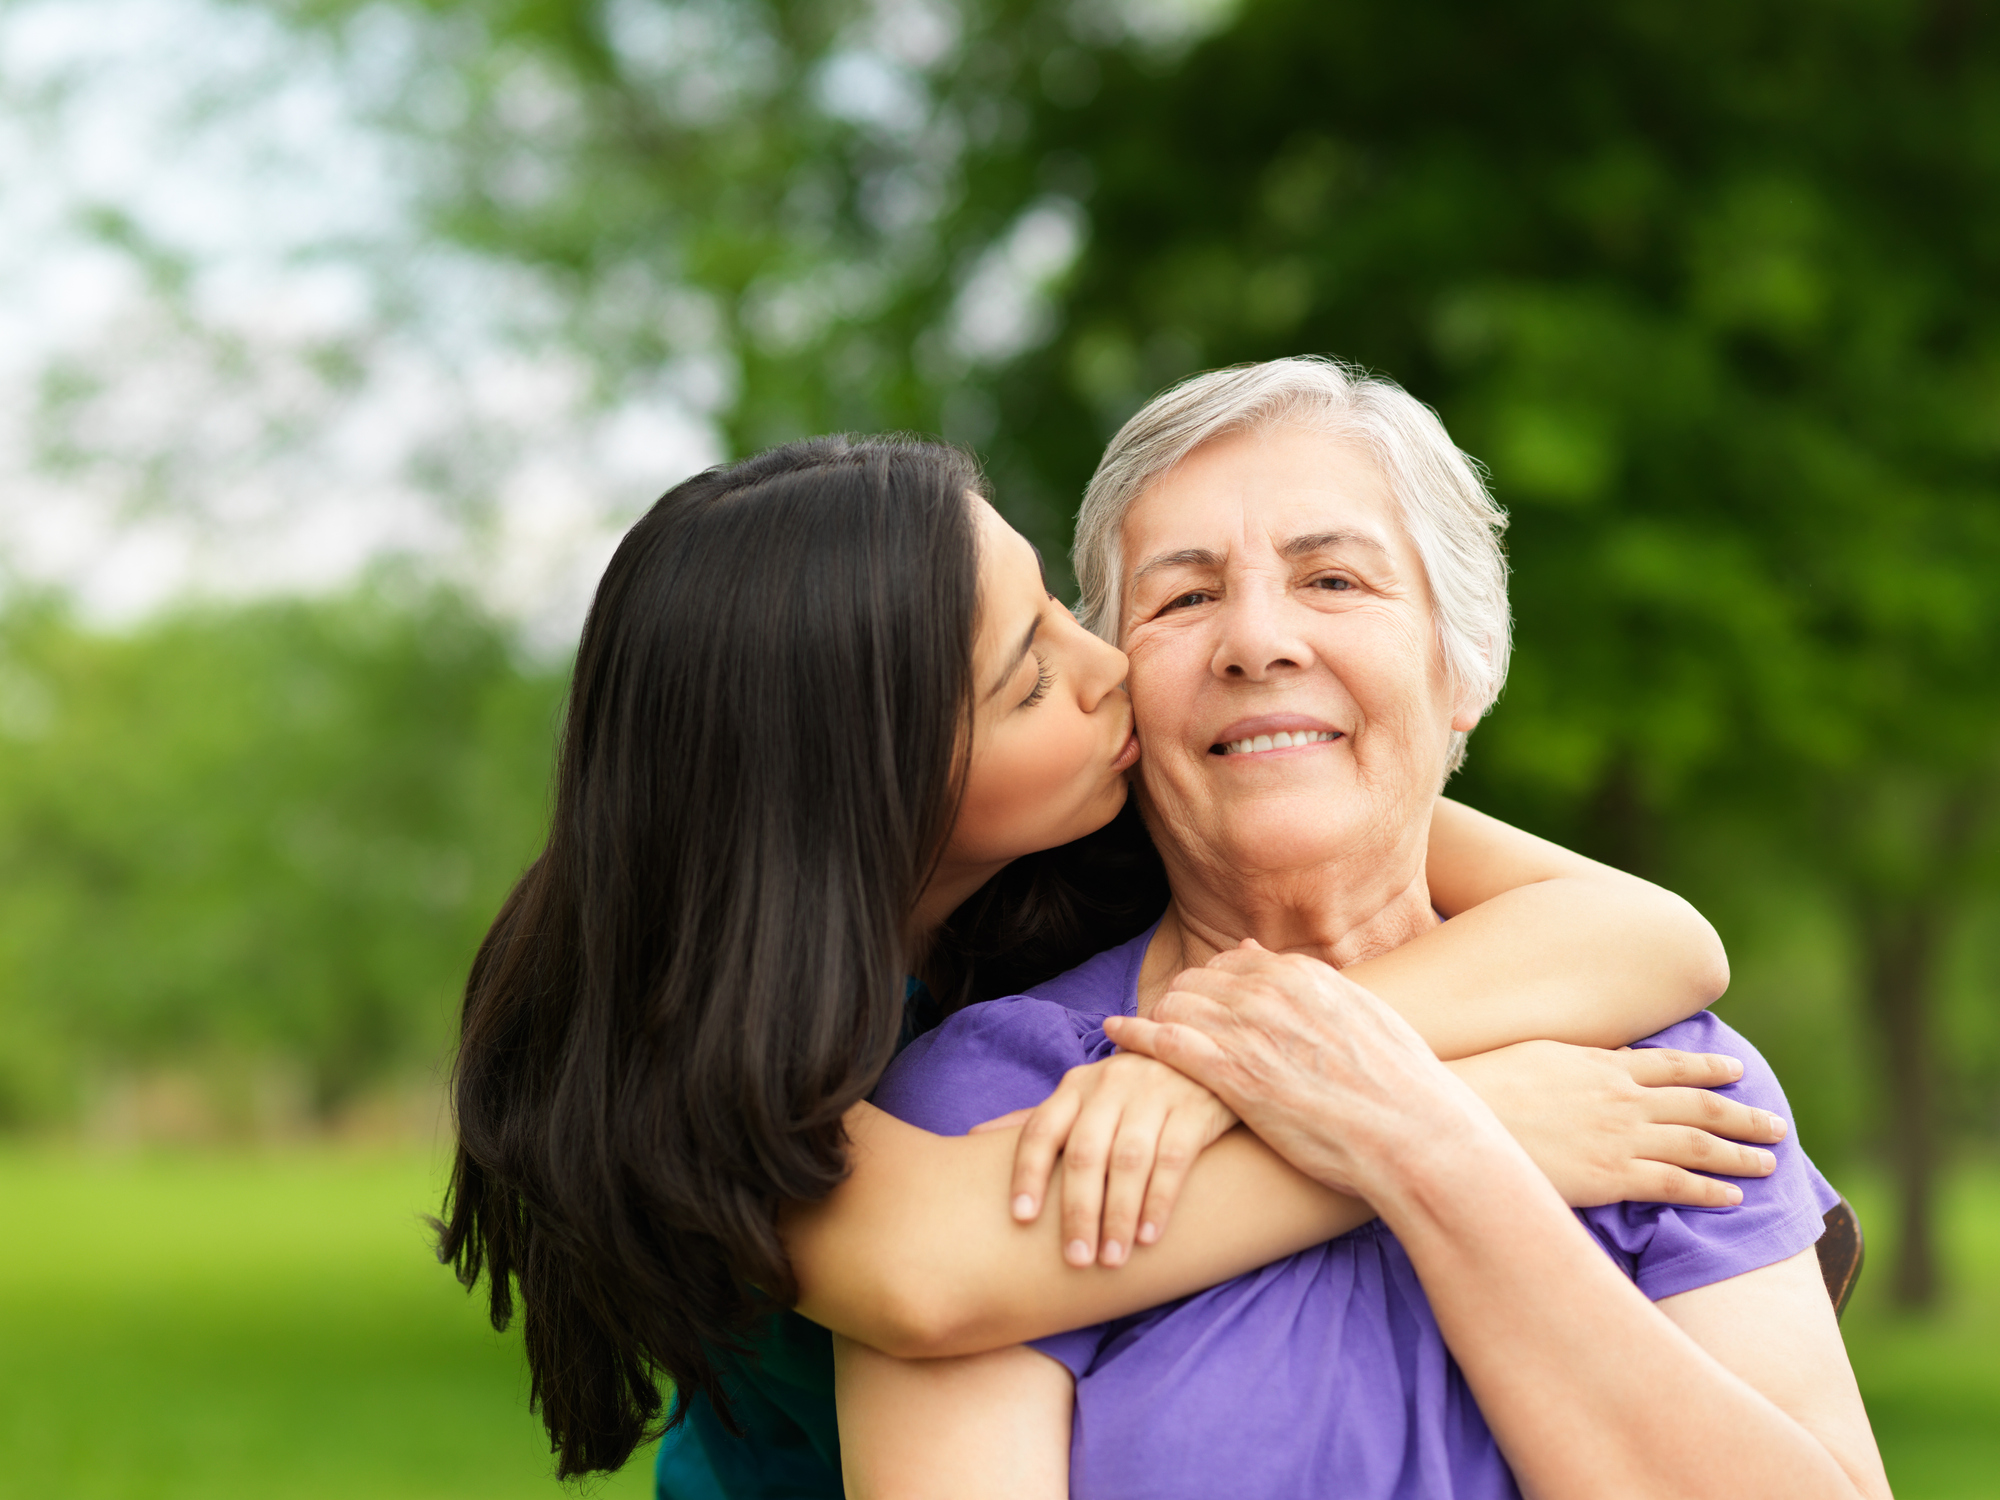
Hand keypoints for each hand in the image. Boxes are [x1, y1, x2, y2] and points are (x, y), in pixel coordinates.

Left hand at [970, 1051, 1237, 1268]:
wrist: (1205, 1059)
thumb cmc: (1132, 1093)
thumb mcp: (1085, 1098)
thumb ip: (1039, 1121)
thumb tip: (972, 1136)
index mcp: (1076, 1086)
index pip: (1041, 1129)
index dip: (1028, 1173)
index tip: (1021, 1219)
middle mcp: (1110, 1085)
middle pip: (1085, 1153)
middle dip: (1077, 1211)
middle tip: (1074, 1260)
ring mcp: (1154, 1093)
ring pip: (1129, 1160)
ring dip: (1118, 1214)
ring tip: (1111, 1259)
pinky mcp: (1194, 1107)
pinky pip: (1173, 1159)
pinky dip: (1159, 1200)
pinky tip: (1148, 1236)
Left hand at [1103, 941, 1469, 1200]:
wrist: (1414, 1134)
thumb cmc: (1400, 1088)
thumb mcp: (1366, 1018)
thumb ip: (1319, 989)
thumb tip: (1278, 966)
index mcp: (1305, 976)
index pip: (1233, 963)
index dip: (1211, 984)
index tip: (1199, 1000)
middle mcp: (1272, 993)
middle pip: (1198, 980)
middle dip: (1179, 998)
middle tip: (1161, 1019)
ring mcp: (1251, 1031)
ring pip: (1177, 1004)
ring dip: (1154, 1016)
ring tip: (1135, 1031)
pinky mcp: (1234, 1075)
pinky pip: (1165, 1042)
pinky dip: (1135, 1035)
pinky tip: (1115, 1035)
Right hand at [1449, 1041, 1786, 1208]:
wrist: (1463, 1118)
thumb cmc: (1489, 1082)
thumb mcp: (1540, 1054)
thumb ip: (1582, 1060)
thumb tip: (1608, 1060)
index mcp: (1605, 1064)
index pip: (1673, 1064)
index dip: (1709, 1068)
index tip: (1736, 1071)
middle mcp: (1624, 1098)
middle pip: (1700, 1106)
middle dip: (1743, 1114)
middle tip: (1776, 1124)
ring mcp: (1622, 1138)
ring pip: (1699, 1145)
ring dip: (1739, 1153)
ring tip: (1769, 1161)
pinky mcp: (1612, 1177)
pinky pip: (1674, 1184)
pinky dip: (1709, 1190)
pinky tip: (1733, 1198)